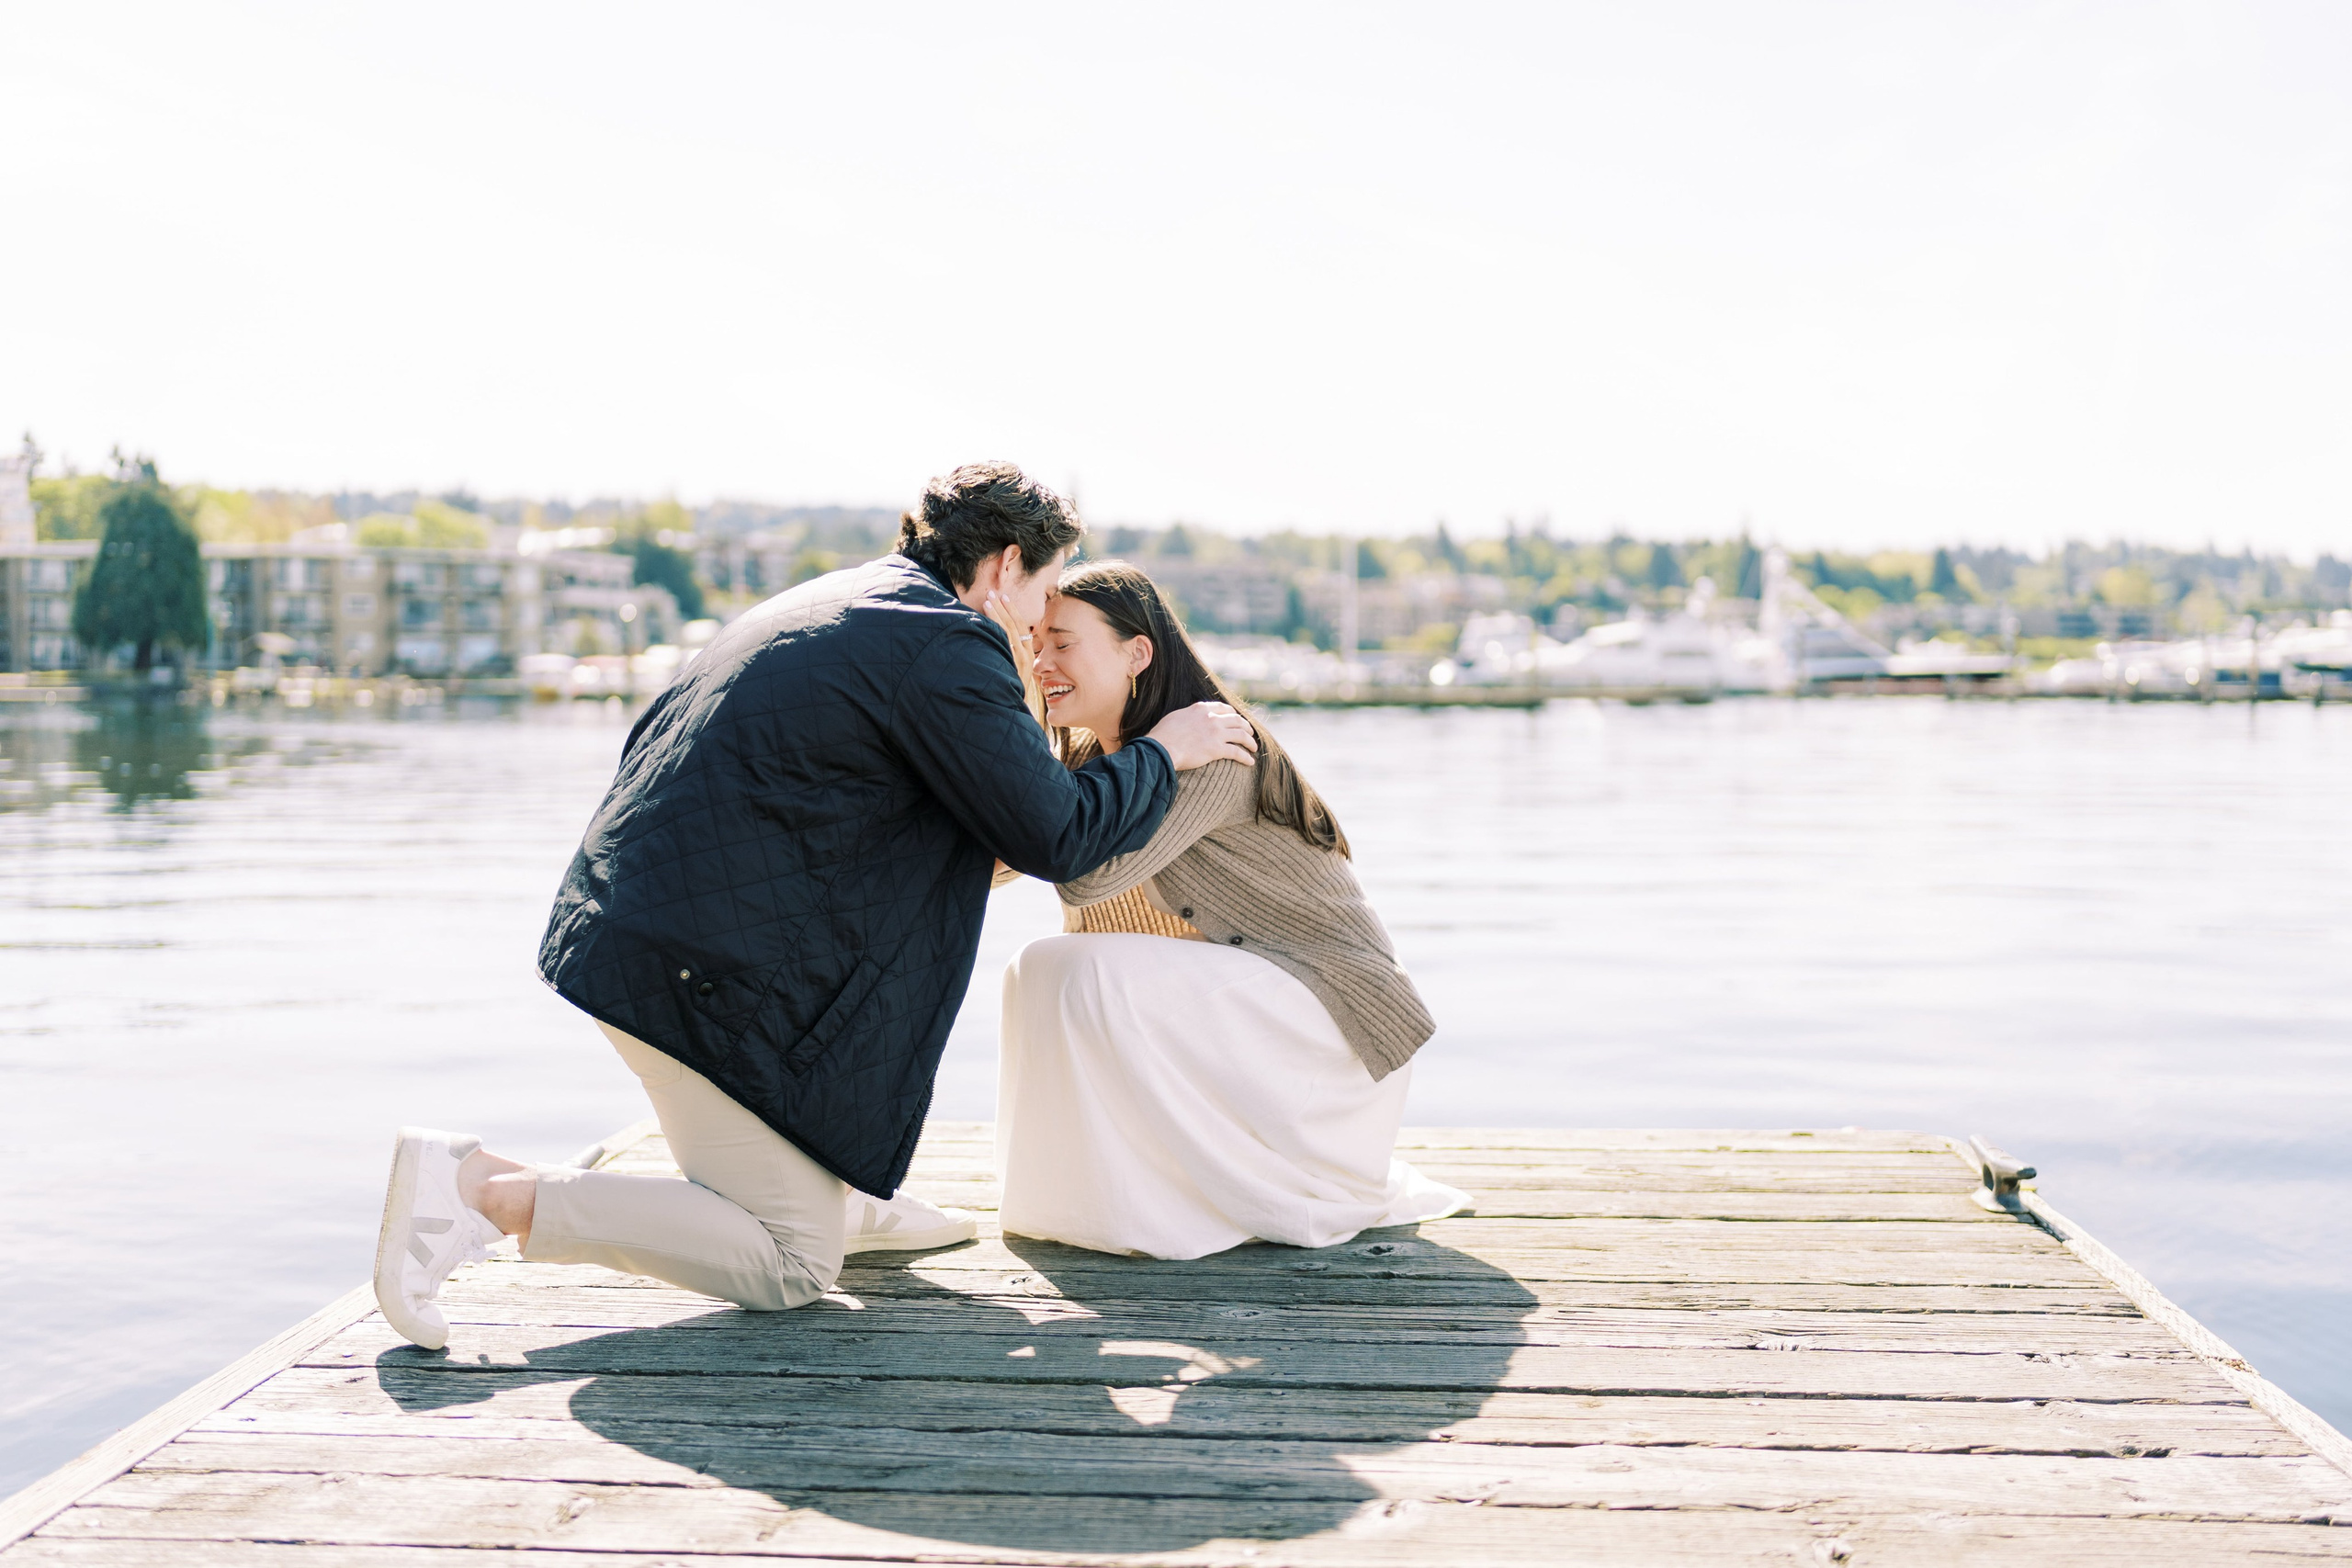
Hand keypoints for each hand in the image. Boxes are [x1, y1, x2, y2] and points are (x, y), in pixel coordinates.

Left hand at [981, 592, 1046, 728]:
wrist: (1014, 720)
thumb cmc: (1011, 699)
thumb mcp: (1012, 677)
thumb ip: (1007, 662)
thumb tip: (995, 648)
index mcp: (1026, 658)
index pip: (1021, 629)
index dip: (1012, 612)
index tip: (1003, 598)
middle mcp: (1024, 660)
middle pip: (1015, 628)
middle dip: (1004, 609)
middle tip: (993, 593)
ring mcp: (1017, 666)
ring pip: (1008, 635)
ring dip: (998, 617)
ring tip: (988, 601)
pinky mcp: (1010, 672)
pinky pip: (1003, 649)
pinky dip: (996, 635)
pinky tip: (986, 624)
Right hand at [1145, 701, 1258, 770]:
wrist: (1161, 748)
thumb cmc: (1163, 735)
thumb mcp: (1175, 717)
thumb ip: (1188, 716)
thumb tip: (1189, 719)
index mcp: (1201, 709)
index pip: (1224, 708)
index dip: (1233, 714)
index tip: (1237, 719)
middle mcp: (1211, 718)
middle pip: (1237, 720)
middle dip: (1246, 727)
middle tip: (1250, 734)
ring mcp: (1215, 733)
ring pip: (1241, 735)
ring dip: (1250, 742)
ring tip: (1254, 748)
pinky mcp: (1216, 749)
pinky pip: (1237, 752)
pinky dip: (1246, 757)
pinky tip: (1250, 762)